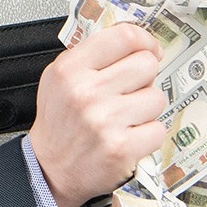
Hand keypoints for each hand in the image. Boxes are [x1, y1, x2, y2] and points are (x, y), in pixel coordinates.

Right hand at [28, 23, 168, 206]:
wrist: (48, 170)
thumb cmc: (60, 123)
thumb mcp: (60, 78)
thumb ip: (93, 54)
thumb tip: (136, 40)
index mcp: (70, 69)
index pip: (124, 37)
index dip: (145, 41)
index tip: (150, 50)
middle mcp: (86, 93)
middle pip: (147, 64)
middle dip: (144, 78)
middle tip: (130, 92)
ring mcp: (105, 121)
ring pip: (157, 97)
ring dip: (146, 109)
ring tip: (126, 118)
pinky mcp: (121, 148)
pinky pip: (158, 129)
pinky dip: (148, 135)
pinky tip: (128, 137)